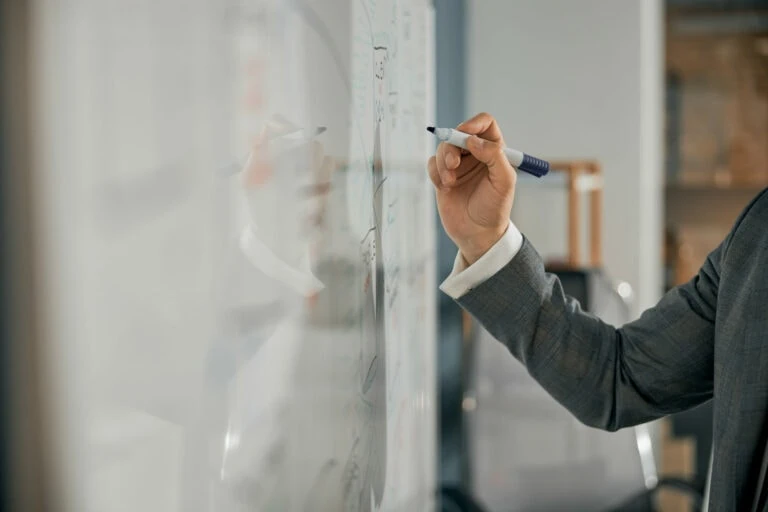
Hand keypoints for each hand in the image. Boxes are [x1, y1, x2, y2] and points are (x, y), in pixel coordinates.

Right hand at [427, 113, 515, 264]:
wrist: (477, 233)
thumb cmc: (494, 208)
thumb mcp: (504, 182)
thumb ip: (495, 156)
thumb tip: (473, 141)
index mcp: (494, 151)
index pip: (485, 124)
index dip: (474, 123)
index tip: (465, 133)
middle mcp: (475, 154)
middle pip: (459, 133)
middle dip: (453, 146)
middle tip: (453, 164)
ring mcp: (458, 164)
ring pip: (443, 147)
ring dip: (443, 162)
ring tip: (450, 181)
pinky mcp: (442, 176)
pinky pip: (432, 163)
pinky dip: (435, 172)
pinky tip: (445, 187)